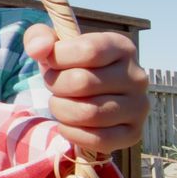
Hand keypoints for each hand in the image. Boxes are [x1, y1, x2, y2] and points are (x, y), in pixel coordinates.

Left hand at [23, 24, 149, 154]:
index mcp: (121, 47)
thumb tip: (38, 49)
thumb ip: (38, 38)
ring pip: (88, 113)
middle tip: (53, 86)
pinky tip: (67, 124)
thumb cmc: (67, 66)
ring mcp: (138, 106)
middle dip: (56, 85)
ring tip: (60, 104)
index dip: (58, 58)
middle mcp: (137, 76)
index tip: (50, 62)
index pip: (88, 50)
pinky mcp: (133, 133)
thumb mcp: (51, 46)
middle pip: (83, 82)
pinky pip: (99, 139)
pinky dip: (73, 133)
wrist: (83, 96)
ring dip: (61, 110)